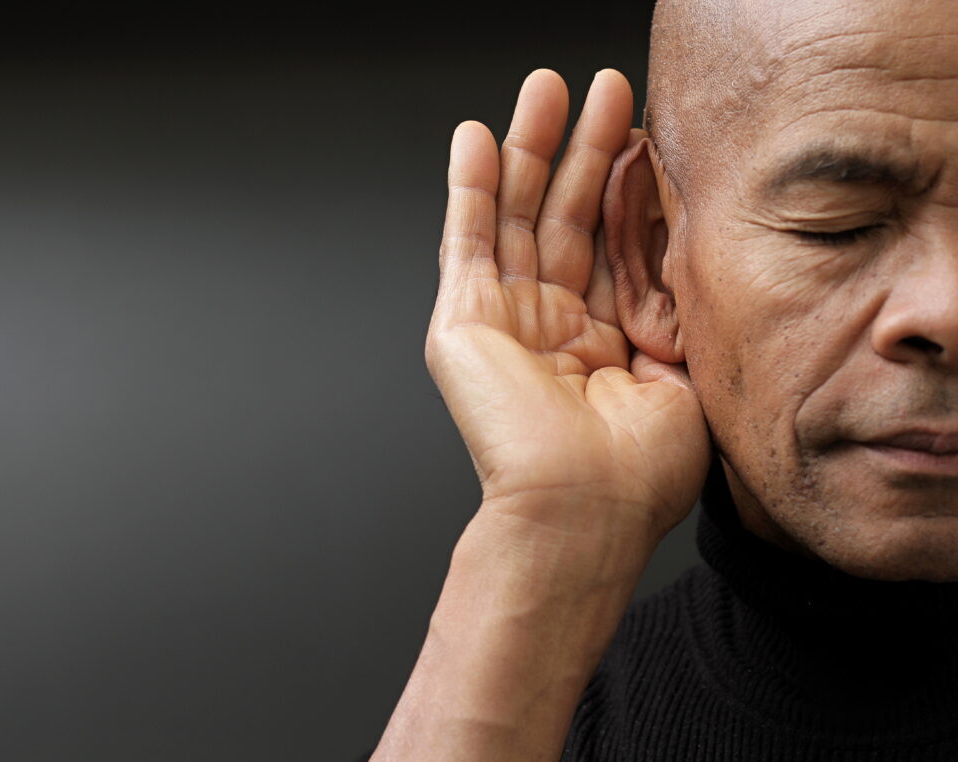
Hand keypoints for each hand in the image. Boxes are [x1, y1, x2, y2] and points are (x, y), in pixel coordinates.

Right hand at [427, 69, 709, 541]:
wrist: (583, 512)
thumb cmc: (638, 472)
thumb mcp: (683, 373)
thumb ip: (675, 304)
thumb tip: (679, 240)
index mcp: (603, 345)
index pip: (614, 246)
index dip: (629, 189)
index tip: (649, 133)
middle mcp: (551, 328)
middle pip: (565, 219)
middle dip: (583, 151)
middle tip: (601, 89)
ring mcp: (504, 321)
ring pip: (515, 217)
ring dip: (529, 150)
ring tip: (545, 89)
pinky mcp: (462, 322)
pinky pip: (465, 241)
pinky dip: (468, 188)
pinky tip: (476, 138)